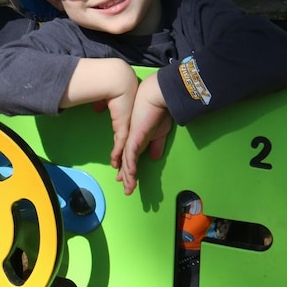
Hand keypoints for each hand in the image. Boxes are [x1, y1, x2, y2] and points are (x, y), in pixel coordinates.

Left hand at [114, 75, 172, 194]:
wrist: (158, 97)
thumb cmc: (160, 112)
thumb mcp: (160, 132)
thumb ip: (156, 145)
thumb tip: (154, 157)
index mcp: (139, 140)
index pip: (132, 158)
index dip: (129, 170)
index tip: (128, 181)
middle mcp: (133, 141)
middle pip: (127, 162)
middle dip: (126, 176)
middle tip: (126, 189)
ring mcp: (132, 139)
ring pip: (127, 160)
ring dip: (127, 175)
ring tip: (127, 187)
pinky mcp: (134, 136)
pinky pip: (129, 153)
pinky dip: (129, 164)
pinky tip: (128, 173)